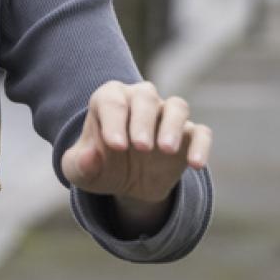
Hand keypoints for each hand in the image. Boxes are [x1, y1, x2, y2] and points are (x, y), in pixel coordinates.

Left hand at [61, 80, 212, 204]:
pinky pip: (201, 133)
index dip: (114, 121)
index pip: (112, 100)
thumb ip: (78, 164)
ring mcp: (166, 116)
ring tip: (166, 150)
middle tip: (141, 147)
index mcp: (110, 100)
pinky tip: (196, 164)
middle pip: (145, 96)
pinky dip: (201, 145)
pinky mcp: (188, 136)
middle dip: (143, 120)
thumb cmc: (99, 166)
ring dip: (173, 125)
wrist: (125, 183)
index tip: (117, 146)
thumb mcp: (79, 171)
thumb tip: (89, 157)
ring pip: (177, 106)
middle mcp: (140, 101)